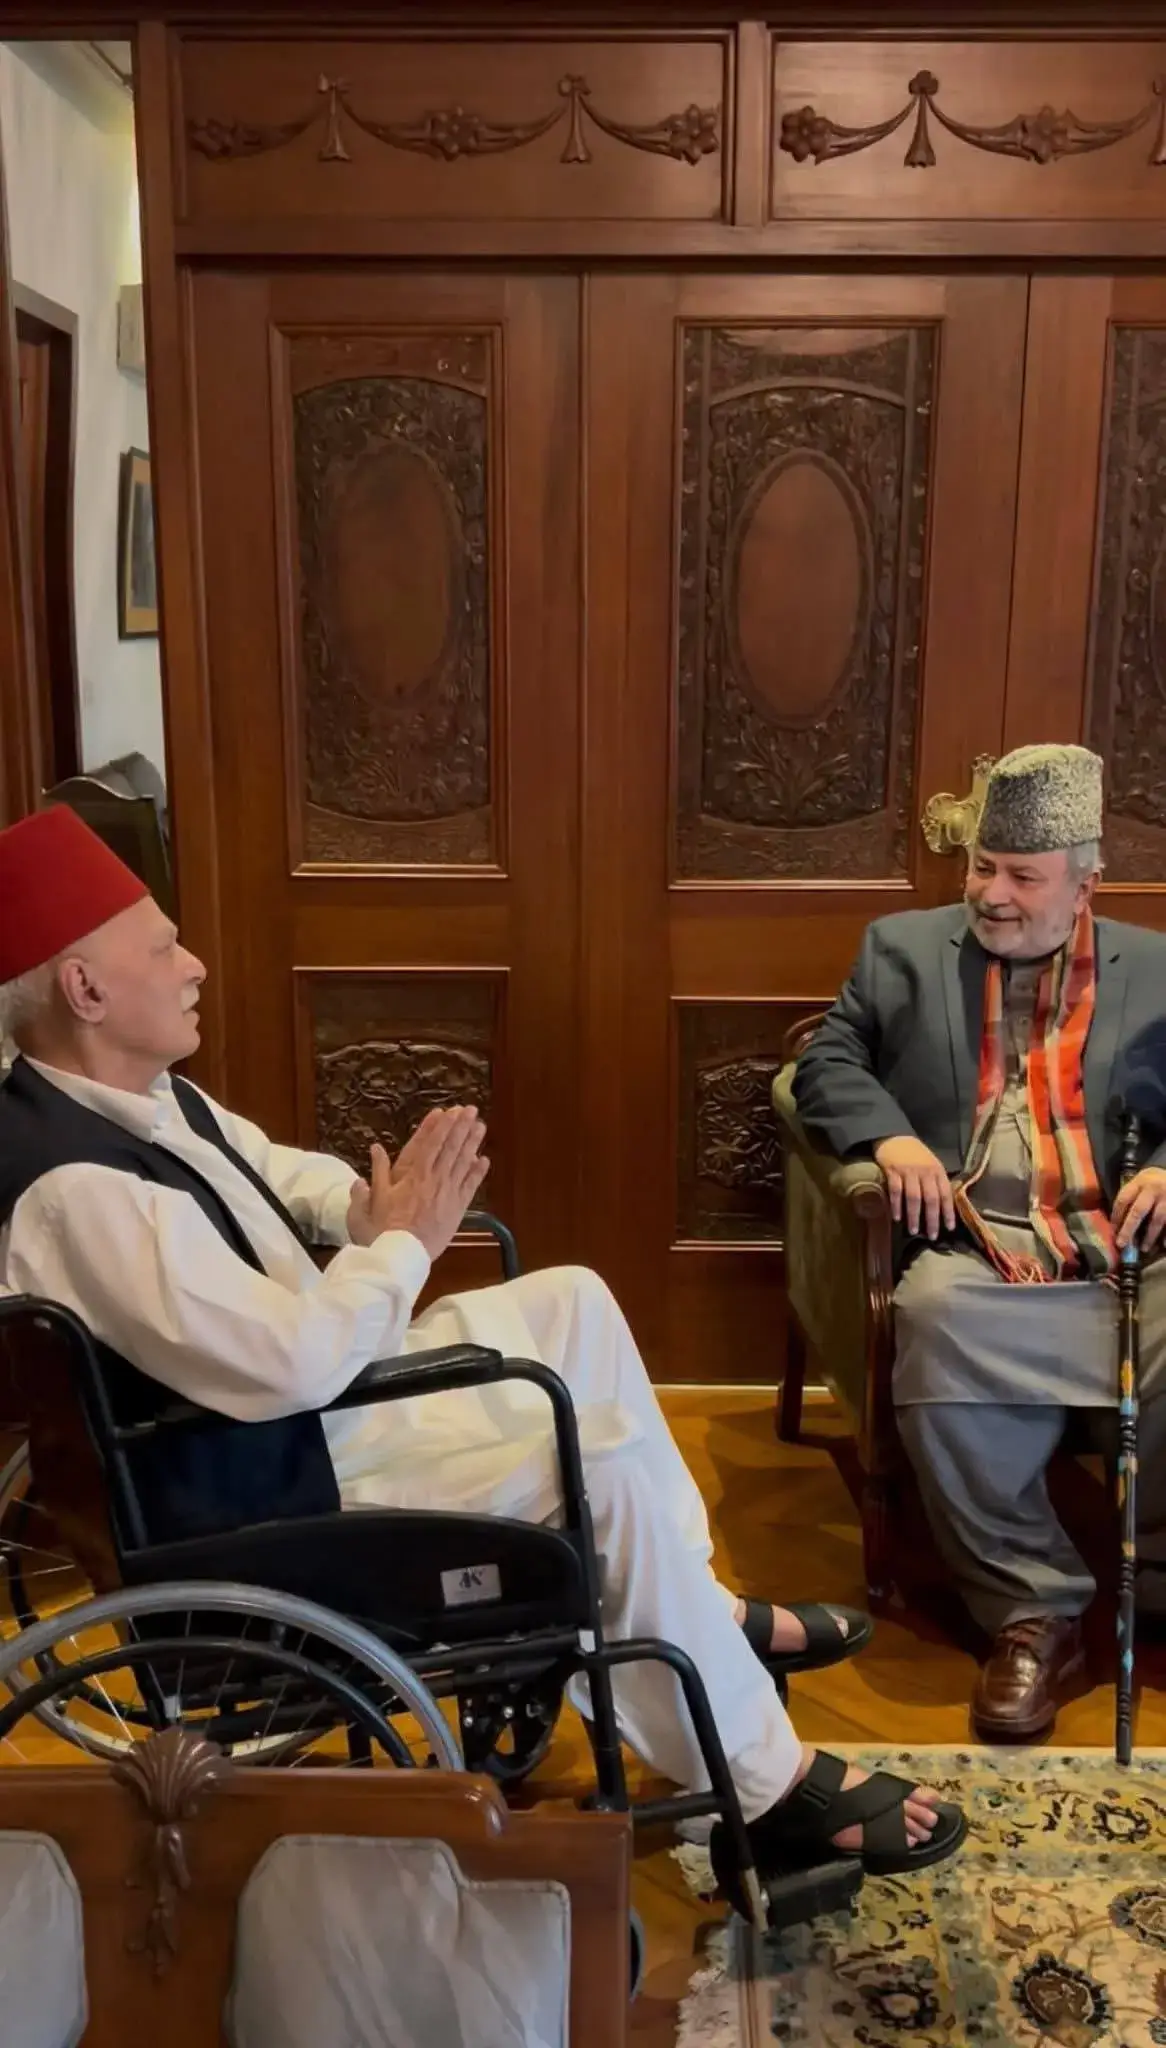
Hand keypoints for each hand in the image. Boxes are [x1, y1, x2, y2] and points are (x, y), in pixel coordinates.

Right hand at [346, 1106, 489, 1259]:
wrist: (403, 1256)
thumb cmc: (383, 1230)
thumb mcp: (370, 1199)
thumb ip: (376, 1173)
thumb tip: (375, 1148)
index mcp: (414, 1176)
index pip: (430, 1144)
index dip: (441, 1126)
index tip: (449, 1111)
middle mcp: (434, 1180)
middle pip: (451, 1148)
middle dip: (461, 1127)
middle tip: (471, 1110)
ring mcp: (448, 1194)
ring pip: (463, 1163)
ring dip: (472, 1143)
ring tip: (480, 1126)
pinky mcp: (457, 1210)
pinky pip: (470, 1187)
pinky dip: (478, 1173)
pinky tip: (484, 1160)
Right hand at [873, 1136, 955, 1238]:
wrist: (894, 1136)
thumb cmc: (915, 1154)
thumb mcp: (931, 1164)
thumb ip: (936, 1181)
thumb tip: (943, 1206)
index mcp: (937, 1170)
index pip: (946, 1194)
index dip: (948, 1212)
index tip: (949, 1227)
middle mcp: (925, 1171)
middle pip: (931, 1199)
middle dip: (932, 1219)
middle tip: (932, 1236)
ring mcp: (909, 1171)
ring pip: (914, 1197)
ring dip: (914, 1216)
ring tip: (914, 1231)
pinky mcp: (893, 1171)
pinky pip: (896, 1191)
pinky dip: (897, 1206)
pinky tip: (896, 1217)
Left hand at [1112, 1166, 1165, 1251]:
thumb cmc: (1153, 1180)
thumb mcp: (1140, 1181)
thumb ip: (1131, 1196)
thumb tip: (1117, 1224)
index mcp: (1139, 1182)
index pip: (1123, 1200)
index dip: (1116, 1217)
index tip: (1113, 1231)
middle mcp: (1153, 1189)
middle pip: (1138, 1211)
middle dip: (1128, 1229)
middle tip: (1121, 1244)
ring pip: (1157, 1219)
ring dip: (1150, 1235)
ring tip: (1143, 1249)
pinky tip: (1163, 1245)